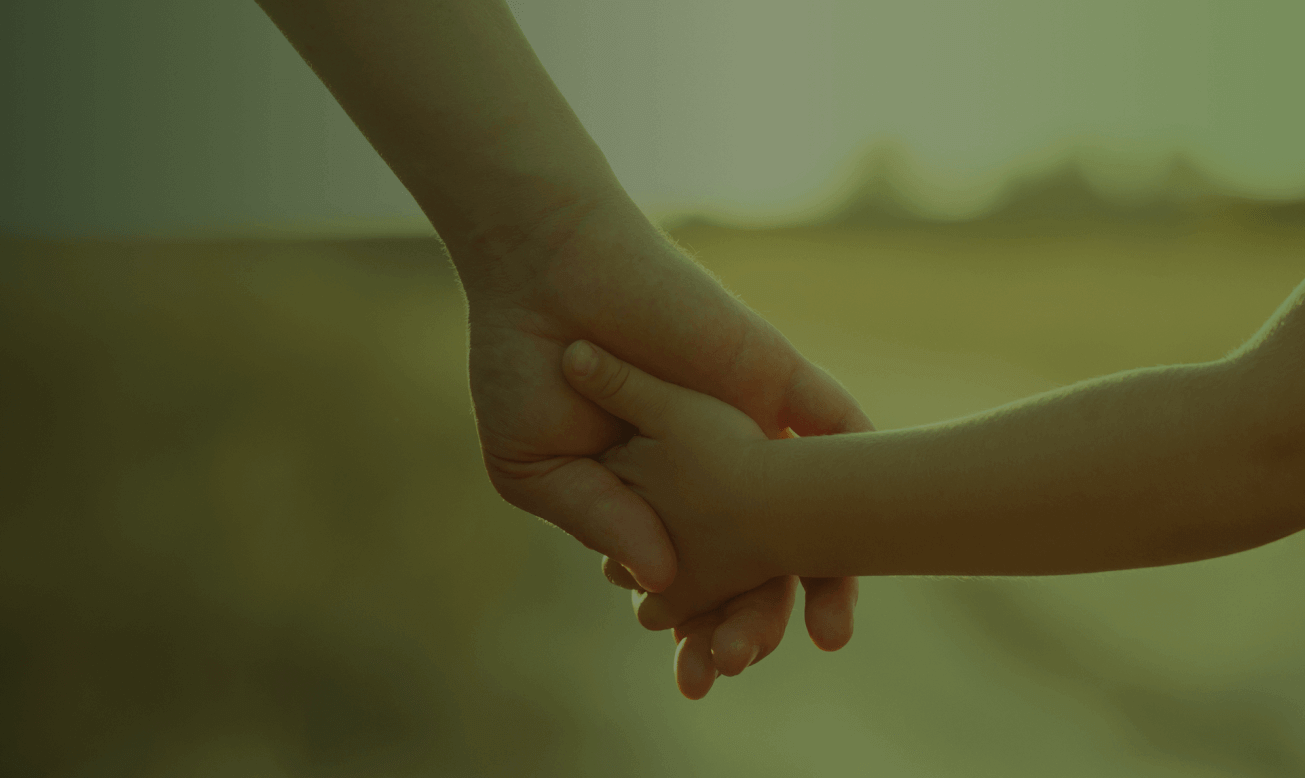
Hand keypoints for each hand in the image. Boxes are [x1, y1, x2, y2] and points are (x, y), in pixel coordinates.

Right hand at [458, 193, 871, 697]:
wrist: (542, 271)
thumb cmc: (523, 366)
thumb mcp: (538, 469)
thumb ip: (602, 521)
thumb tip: (662, 582)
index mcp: (651, 497)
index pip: (692, 579)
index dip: (697, 630)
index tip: (697, 675)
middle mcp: (710, 469)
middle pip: (757, 560)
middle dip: (756, 619)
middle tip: (746, 663)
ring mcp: (747, 425)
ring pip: (809, 512)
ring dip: (823, 574)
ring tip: (828, 633)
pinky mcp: (774, 379)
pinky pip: (839, 429)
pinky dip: (862, 485)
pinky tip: (870, 541)